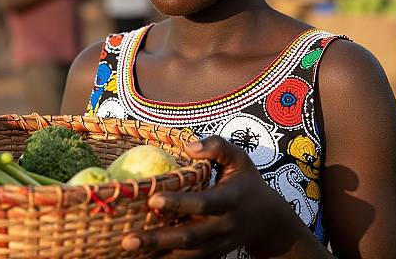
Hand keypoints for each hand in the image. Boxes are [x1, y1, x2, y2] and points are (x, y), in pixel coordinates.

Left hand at [121, 136, 281, 257]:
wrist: (268, 221)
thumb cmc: (247, 182)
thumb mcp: (239, 158)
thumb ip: (217, 146)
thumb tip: (188, 147)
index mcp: (230, 201)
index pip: (202, 204)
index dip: (178, 204)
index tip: (153, 199)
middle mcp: (222, 227)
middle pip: (188, 238)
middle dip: (157, 240)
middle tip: (128, 239)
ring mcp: (216, 246)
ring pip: (184, 256)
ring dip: (156, 255)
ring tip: (127, 250)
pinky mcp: (211, 256)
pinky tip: (141, 257)